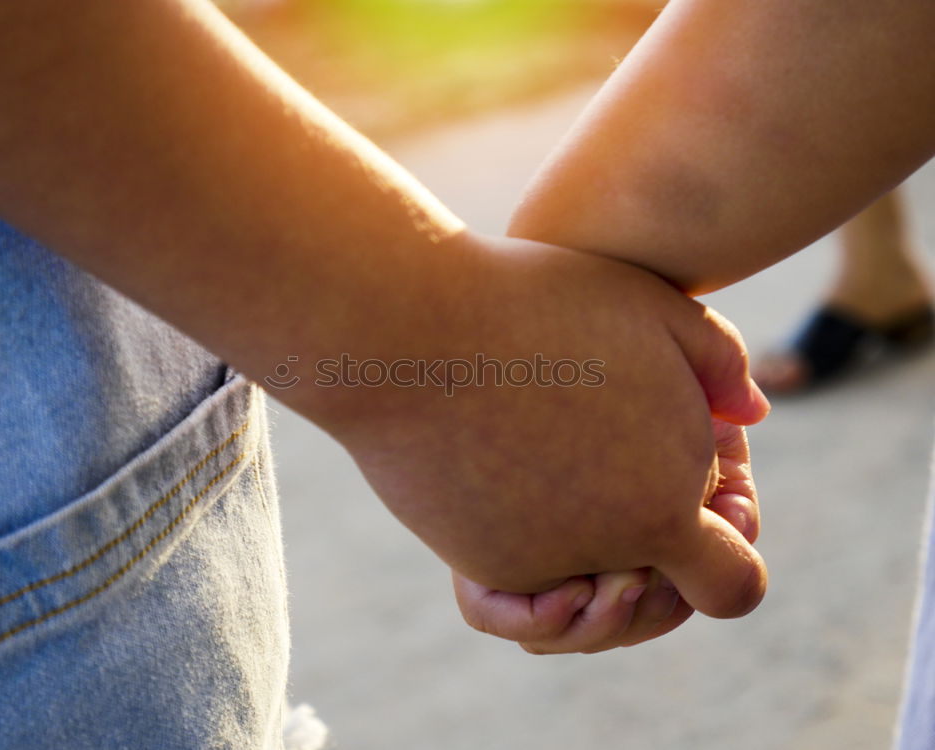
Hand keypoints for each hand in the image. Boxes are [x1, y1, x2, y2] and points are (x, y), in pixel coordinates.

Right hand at [321, 231, 768, 618]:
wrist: (405, 328)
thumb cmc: (533, 303)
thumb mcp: (653, 308)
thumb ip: (721, 365)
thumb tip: (750, 417)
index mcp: (661, 509)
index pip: (734, 587)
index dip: (736, 548)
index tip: (715, 500)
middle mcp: (599, 556)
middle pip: (658, 603)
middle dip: (666, 555)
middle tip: (638, 473)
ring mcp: (531, 567)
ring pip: (589, 602)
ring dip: (602, 560)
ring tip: (588, 478)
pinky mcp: (473, 560)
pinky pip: (528, 592)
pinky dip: (543, 560)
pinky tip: (542, 497)